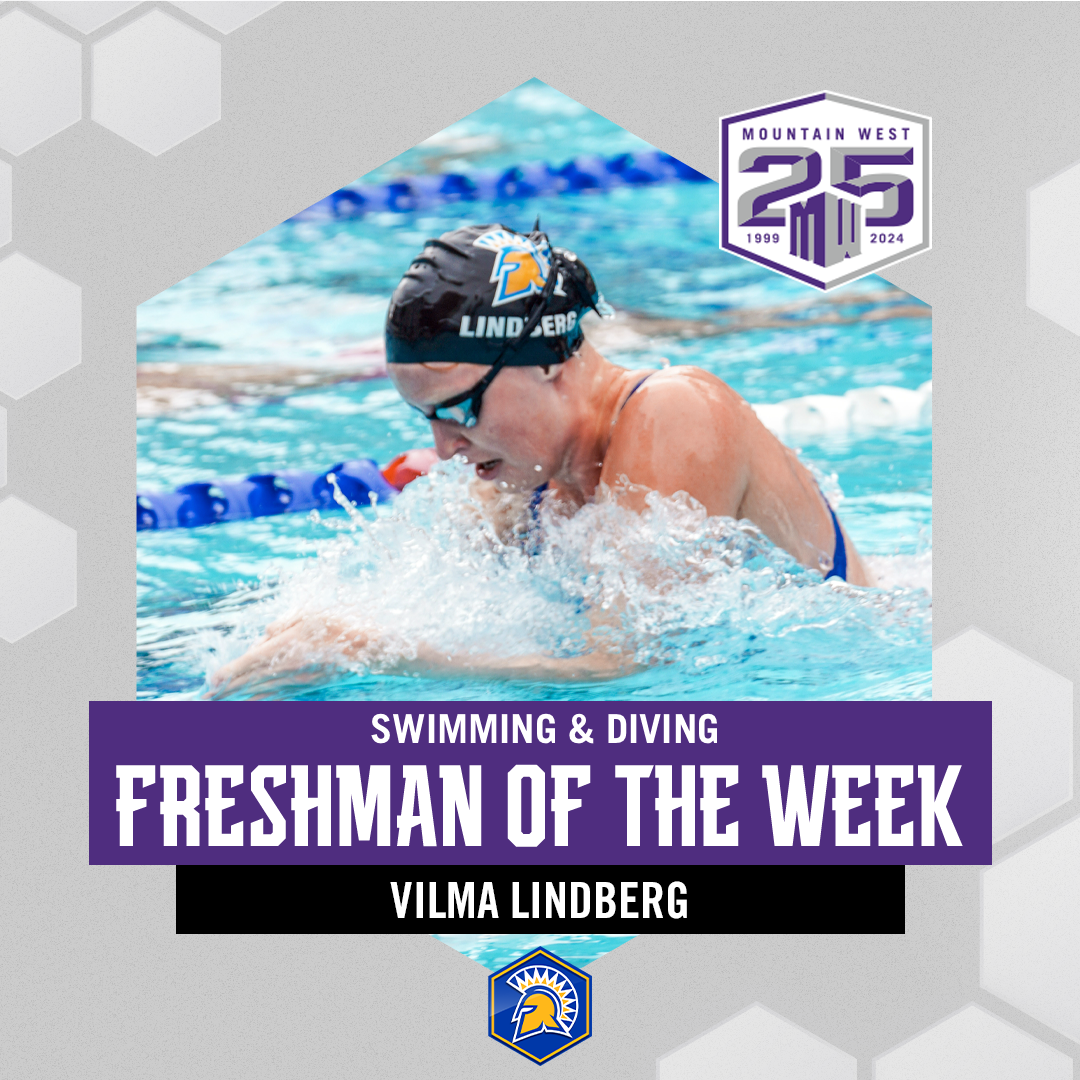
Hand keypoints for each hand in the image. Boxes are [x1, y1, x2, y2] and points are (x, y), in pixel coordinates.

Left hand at [205, 614, 369, 698]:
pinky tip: (250, 702)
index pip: (250, 661)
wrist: (366, 650)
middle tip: (205, 697)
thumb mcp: (308, 615)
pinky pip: (279, 694)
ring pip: (262, 689)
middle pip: (251, 679)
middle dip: (226, 688)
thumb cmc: (339, 628)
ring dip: (239, 695)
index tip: (211, 681)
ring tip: (220, 701)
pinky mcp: (307, 686)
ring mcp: (298, 680)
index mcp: (286, 646)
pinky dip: (262, 699)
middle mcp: (289, 667)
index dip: (229, 672)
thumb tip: (263, 635)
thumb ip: (282, 624)